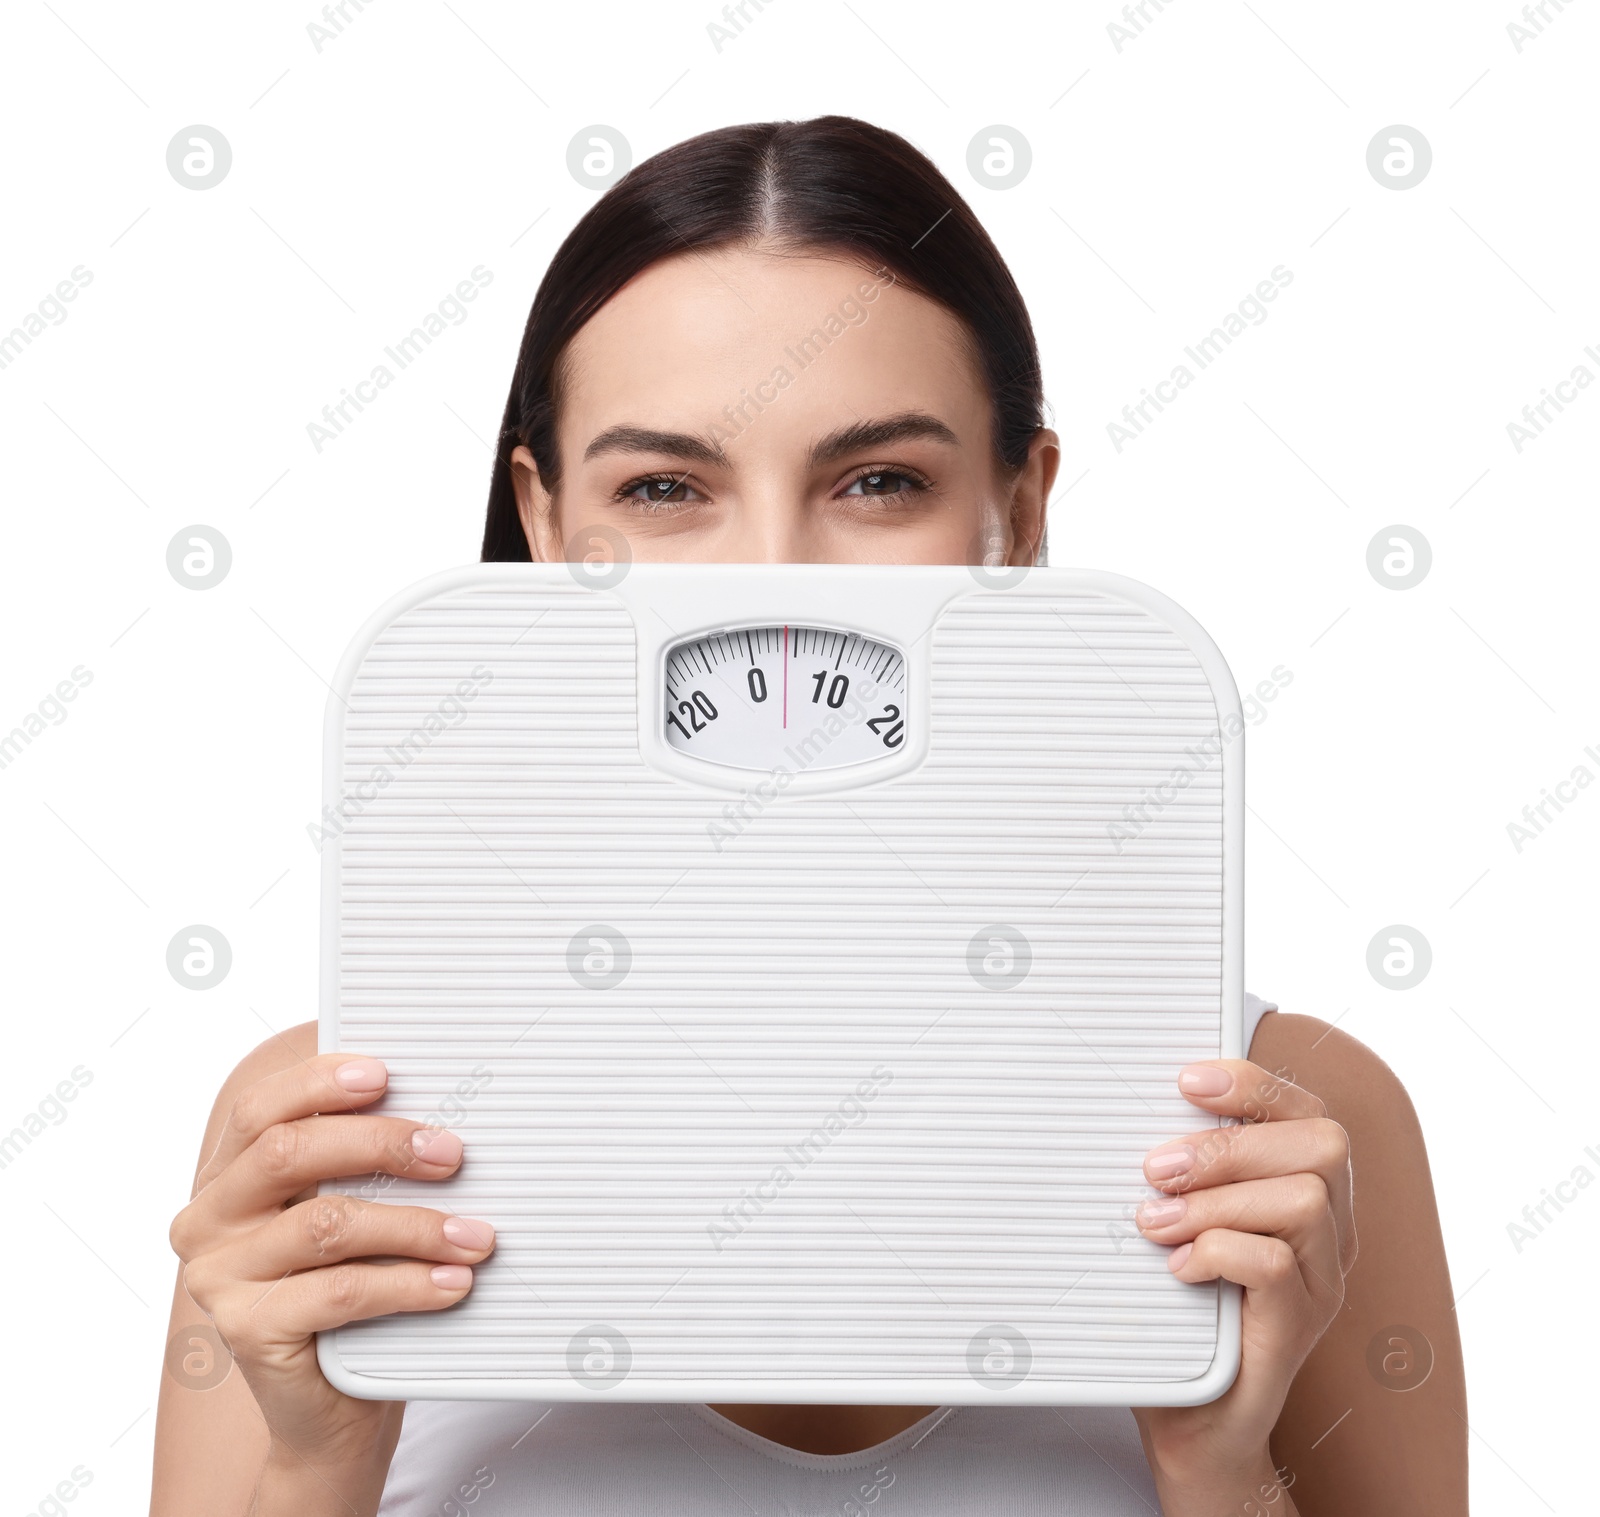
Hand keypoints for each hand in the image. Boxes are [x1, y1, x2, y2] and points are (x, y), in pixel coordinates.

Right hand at [168, 1054, 494, 1504]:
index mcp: (227, 1177)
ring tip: (475, 1234)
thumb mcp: (348, 1214)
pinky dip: (409, 1284)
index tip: (384, 1073)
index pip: (261, 1110)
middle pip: (288, 1154)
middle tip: (452, 1153)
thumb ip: (362, 1167)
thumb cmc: (349, 1292)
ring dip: (414, 1224)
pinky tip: (454, 1281)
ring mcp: (220, 1280)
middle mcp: (209, 1221)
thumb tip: (437, 1116)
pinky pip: (341, 1293)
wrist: (330, 1412)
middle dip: (380, 1143)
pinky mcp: (248, 1333)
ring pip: (326, 1224)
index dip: (318, 1083)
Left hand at [1130, 1059, 1354, 1511]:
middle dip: (1227, 1145)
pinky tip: (1178, 1267)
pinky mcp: (1300, 1326)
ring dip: (1215, 1201)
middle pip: (1320, 1146)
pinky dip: (1217, 1252)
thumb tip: (1126, 1106)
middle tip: (1156, 1170)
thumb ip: (1177, 1170)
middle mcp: (1329, 1233)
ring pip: (1302, 1200)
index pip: (1307, 1113)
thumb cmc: (1179, 1309)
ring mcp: (1322, 1281)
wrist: (1192, 1418)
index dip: (1255, 1084)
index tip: (1187, 1080)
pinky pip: (1277, 1265)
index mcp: (1306, 1192)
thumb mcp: (1178, 1221)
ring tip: (1157, 1223)